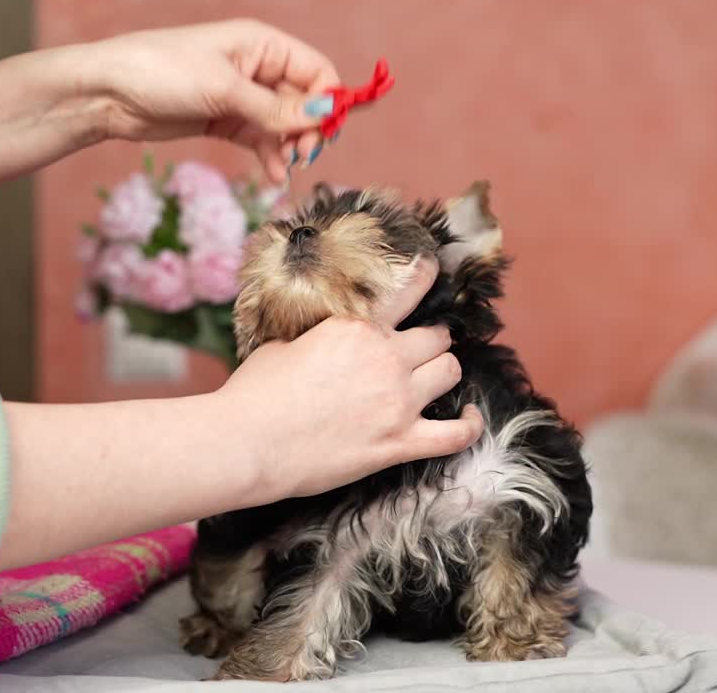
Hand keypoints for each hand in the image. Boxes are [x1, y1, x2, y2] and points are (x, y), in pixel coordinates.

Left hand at [80, 18, 339, 182]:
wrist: (109, 93)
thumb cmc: (162, 71)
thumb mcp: (224, 90)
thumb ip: (275, 109)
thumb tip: (323, 115)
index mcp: (262, 45)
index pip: (317, 70)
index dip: (329, 100)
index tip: (326, 131)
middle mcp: (258, 69)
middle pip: (305, 102)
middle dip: (309, 130)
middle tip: (302, 156)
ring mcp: (243, 97)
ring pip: (286, 126)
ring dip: (291, 148)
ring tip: (286, 167)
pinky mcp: (226, 121)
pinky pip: (262, 140)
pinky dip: (272, 158)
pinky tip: (274, 176)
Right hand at [217, 258, 483, 501]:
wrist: (246, 442)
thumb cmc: (256, 393)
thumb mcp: (285, 342)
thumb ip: (321, 333)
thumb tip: (325, 334)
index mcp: (358, 326)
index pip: (409, 290)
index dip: (427, 278)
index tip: (434, 272)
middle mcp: (386, 357)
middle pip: (437, 338)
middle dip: (430, 341)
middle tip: (419, 349)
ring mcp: (398, 401)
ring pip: (451, 372)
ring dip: (444, 373)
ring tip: (432, 379)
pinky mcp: (400, 442)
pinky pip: (456, 434)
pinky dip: (469, 425)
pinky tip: (470, 417)